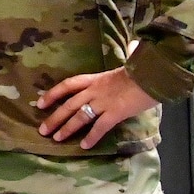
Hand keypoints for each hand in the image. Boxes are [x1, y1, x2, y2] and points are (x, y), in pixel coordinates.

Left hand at [38, 67, 158, 148]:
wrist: (153, 75)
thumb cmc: (141, 70)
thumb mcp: (124, 67)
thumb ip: (120, 65)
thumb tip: (133, 46)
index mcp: (94, 79)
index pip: (67, 85)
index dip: (52, 94)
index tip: (40, 103)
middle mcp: (94, 91)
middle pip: (68, 105)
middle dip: (54, 118)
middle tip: (42, 130)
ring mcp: (103, 102)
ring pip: (80, 117)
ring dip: (67, 129)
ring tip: (57, 139)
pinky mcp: (115, 113)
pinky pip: (100, 127)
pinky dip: (91, 137)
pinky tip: (84, 146)